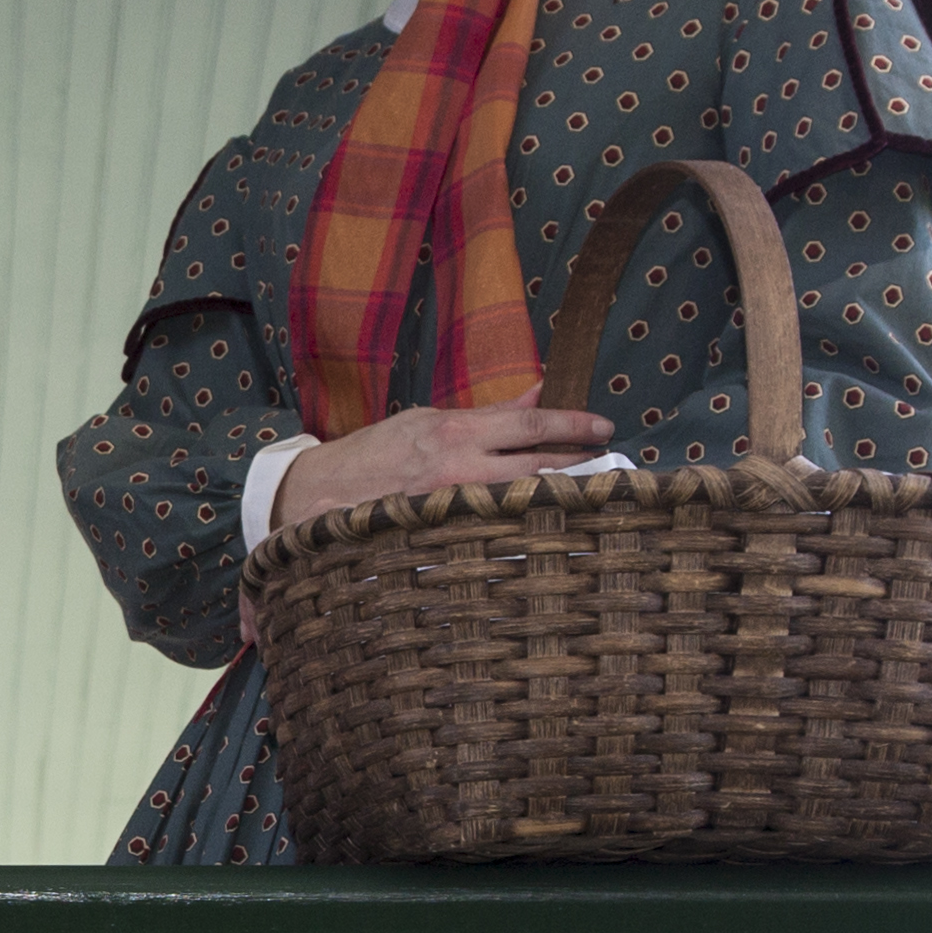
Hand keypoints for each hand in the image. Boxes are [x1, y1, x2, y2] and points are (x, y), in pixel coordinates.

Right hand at [273, 403, 616, 536]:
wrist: (321, 494)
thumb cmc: (375, 452)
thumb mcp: (430, 419)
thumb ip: (487, 414)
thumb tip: (536, 396)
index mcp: (456, 432)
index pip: (531, 426)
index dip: (574, 426)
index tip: (605, 428)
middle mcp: (459, 471)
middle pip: (539, 466)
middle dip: (581, 464)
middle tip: (610, 462)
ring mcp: (455, 508)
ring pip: (526, 501)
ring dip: (561, 495)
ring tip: (590, 493)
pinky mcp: (445, 536)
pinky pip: (498, 530)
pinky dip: (527, 523)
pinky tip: (547, 525)